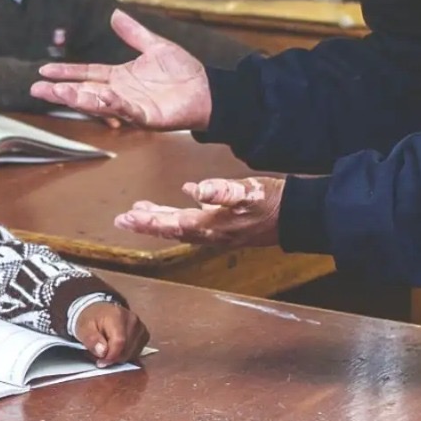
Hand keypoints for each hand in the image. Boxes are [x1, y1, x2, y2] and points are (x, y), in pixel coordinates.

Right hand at [30, 10, 211, 130]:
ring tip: (58, 93)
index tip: (44, 70)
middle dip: (60, 91)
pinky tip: (100, 98)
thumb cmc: (183, 71)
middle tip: (36, 89)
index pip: (86, 73)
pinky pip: (126, 110)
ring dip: (78, 99)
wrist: (208, 89)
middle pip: (84, 91)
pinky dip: (113, 105)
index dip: (66, 72)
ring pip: (99, 104)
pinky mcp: (146, 117)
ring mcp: (131, 106)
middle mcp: (120, 93)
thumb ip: (133, 33)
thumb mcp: (155, 46)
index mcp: (119, 76)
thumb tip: (114, 13)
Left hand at [74, 302, 149, 367]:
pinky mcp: (144, 334)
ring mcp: (140, 327)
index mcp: (117, 316)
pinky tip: (118, 349)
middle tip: (101, 355)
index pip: (119, 342)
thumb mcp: (84, 328)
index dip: (111, 356)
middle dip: (113, 357)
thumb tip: (102, 352)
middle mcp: (133, 320)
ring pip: (133, 353)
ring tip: (108, 350)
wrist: (100, 311)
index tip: (100, 361)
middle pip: (127, 349)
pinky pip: (137, 352)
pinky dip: (127, 355)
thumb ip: (91, 340)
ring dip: (120, 357)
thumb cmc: (91, 320)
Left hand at [116, 176, 284, 247]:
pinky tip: (186, 195)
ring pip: (182, 226)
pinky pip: (200, 217)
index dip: (149, 221)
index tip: (128, 217)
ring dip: (160, 219)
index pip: (172, 224)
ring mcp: (219, 229)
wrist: (298, 216)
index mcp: (211, 224)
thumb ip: (222, 192)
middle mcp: (211, 231)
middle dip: (146, 223)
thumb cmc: (272, 204)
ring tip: (139, 212)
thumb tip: (196, 189)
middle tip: (122, 219)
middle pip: (171, 228)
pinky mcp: (228, 222)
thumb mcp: (247, 193)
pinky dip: (188, 209)